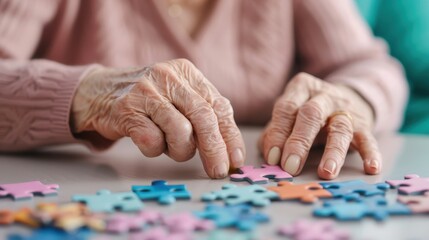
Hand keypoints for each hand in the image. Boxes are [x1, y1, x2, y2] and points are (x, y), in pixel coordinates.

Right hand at [71, 59, 244, 177]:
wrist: (99, 92)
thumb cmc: (148, 101)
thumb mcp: (178, 98)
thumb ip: (203, 114)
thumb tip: (230, 148)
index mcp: (188, 73)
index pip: (219, 107)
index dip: (230, 136)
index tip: (235, 160)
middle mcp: (169, 77)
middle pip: (203, 118)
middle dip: (214, 150)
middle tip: (218, 171)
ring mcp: (146, 91)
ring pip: (180, 132)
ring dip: (179, 150)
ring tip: (170, 147)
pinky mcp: (126, 109)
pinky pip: (152, 142)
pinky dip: (154, 150)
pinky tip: (148, 141)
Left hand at [259, 73, 380, 178]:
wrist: (348, 98)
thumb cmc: (308, 112)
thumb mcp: (289, 115)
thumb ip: (275, 131)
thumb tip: (268, 154)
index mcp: (301, 88)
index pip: (287, 109)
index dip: (278, 133)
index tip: (273, 158)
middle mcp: (324, 96)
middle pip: (311, 115)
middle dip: (299, 142)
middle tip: (290, 166)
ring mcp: (346, 110)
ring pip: (340, 129)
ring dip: (332, 152)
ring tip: (326, 172)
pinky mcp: (364, 125)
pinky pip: (368, 139)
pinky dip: (370, 153)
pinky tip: (371, 168)